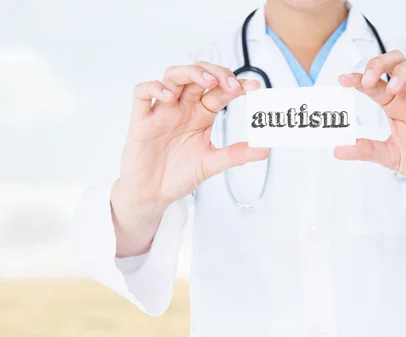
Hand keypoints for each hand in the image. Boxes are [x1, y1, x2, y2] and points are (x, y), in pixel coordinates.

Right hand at [111, 63, 267, 255]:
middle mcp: (183, 107)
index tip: (255, 87)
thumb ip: (236, 154)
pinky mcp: (141, 120)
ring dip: (191, 72)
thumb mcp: (212, 163)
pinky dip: (154, 88)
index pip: (220, 91)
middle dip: (216, 73)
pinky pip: (142, 93)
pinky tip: (169, 96)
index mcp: (201, 115)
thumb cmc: (179, 175)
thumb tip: (265, 150)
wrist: (152, 195)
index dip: (237, 84)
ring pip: (173, 76)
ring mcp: (162, 111)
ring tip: (207, 81)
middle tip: (232, 84)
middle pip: (198, 75)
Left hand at [336, 51, 405, 202]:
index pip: (375, 83)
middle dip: (381, 64)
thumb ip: (366, 150)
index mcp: (395, 104)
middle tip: (368, 79)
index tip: (343, 80)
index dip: (359, 77)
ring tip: (393, 88)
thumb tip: (337, 150)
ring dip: (405, 71)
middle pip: (397, 62)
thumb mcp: (390, 157)